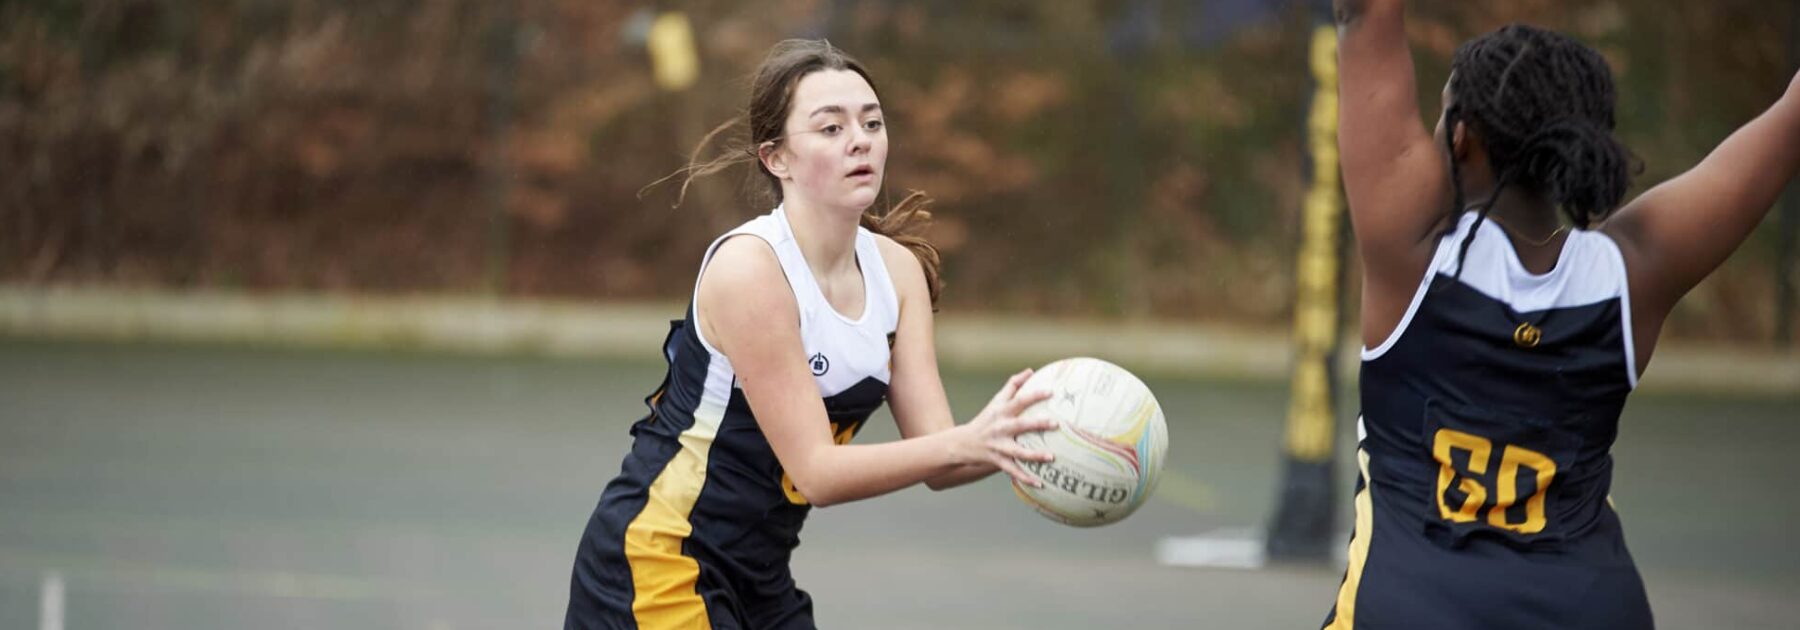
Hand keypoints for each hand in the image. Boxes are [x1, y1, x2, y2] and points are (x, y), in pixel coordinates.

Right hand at [960, 368, 1058, 486]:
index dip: (1034, 395)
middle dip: (1037, 424)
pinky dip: (1026, 478)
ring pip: (1018, 452)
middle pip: (1020, 425)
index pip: (1019, 400)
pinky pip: (1013, 471)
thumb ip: (1013, 386)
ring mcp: (998, 446)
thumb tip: (1031, 371)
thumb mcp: (996, 402)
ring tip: (1051, 457)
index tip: (1051, 392)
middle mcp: (1000, 428)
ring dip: (1034, 455)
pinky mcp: (997, 461)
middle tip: (1056, 423)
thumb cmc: (985, 419)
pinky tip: (1040, 483)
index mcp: (1001, 412)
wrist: (962, 443)